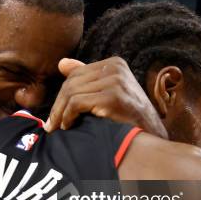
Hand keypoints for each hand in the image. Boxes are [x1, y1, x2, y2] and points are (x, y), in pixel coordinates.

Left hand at [44, 57, 167, 138]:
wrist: (150, 136)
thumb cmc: (128, 117)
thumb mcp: (108, 93)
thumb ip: (86, 78)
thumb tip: (62, 63)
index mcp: (114, 63)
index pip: (76, 74)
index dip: (62, 95)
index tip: (54, 114)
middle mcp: (116, 68)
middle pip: (72, 83)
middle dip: (57, 105)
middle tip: (50, 125)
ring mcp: (116, 81)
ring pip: (72, 93)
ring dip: (60, 113)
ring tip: (58, 127)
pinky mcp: (113, 97)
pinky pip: (77, 103)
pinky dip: (68, 115)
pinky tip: (68, 125)